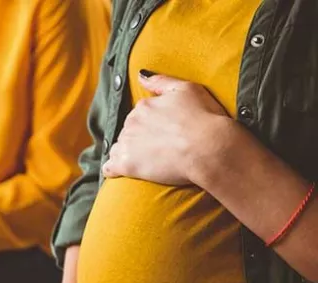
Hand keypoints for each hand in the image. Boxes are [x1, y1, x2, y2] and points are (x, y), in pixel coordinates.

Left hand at [103, 72, 239, 185]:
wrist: (209, 148)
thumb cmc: (204, 118)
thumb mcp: (186, 89)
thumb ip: (160, 81)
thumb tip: (140, 75)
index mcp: (144, 106)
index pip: (139, 115)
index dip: (151, 125)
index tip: (164, 133)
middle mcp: (131, 123)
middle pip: (129, 131)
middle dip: (139, 138)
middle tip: (159, 148)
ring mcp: (127, 144)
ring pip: (119, 148)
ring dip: (127, 153)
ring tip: (145, 161)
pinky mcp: (126, 165)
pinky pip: (110, 167)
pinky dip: (113, 170)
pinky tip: (119, 172)